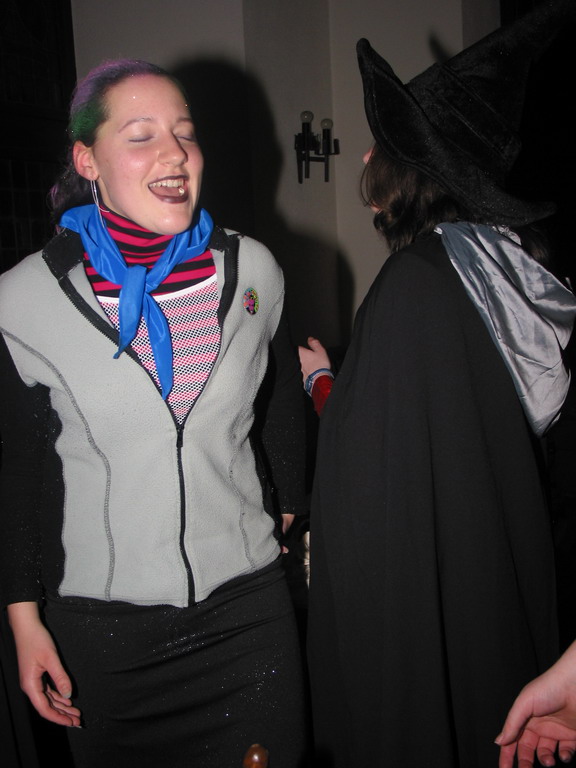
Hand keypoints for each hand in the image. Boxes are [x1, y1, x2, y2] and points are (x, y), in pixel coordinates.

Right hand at [8, 602, 81, 726]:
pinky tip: (67, 700)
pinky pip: (48, 692)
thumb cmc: (37, 640)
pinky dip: (58, 697)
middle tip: (78, 721)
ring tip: (76, 713)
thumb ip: (60, 677)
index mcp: (30, 685)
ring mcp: (33, 682)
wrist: (27, 628)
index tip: (72, 722)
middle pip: (47, 707)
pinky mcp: (36, 676)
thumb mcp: (51, 658)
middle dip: (63, 715)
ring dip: (62, 707)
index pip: (45, 709)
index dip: (59, 718)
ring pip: (48, 700)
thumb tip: (68, 695)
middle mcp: (30, 687)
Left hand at [298, 337, 330, 384]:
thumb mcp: (320, 351)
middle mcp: (296, 361)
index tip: (306, 350)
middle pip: (296, 356)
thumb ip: (314, 343)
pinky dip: (303, 372)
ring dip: (302, 365)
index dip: (302, 348)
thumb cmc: (320, 366)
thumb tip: (310, 338)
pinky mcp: (298, 377)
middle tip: (309, 358)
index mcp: (300, 353)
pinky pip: (299, 373)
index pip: (297, 347)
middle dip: (301, 357)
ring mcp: (297, 369)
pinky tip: (309, 373)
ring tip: (310, 366)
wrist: (319, 380)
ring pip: (297, 365)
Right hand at [496, 642, 575, 767]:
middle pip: (528, 750)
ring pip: (546, 753)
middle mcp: (538, 726)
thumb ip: (512, 723)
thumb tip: (499, 740)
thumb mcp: (525, 703)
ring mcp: (555, 731)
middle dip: (525, 762)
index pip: (512, 740)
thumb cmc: (549, 687)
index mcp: (524, 718)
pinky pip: (566, 752)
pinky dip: (565, 758)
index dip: (506, 755)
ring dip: (545, 761)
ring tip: (549, 761)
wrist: (575, 684)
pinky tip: (563, 755)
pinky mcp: (571, 735)